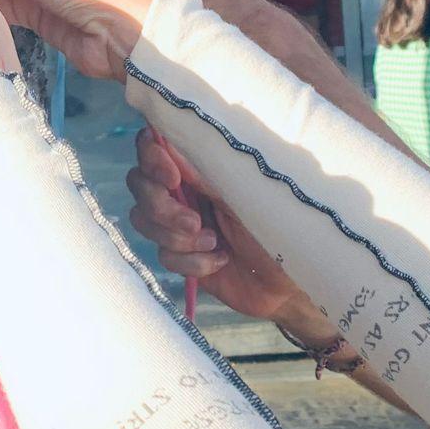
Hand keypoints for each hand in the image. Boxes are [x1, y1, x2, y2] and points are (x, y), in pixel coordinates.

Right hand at [123, 126, 322, 326]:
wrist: (290, 283)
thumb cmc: (281, 228)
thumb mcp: (245, 194)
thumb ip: (206, 172)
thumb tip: (171, 145)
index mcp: (201, 166)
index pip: (154, 146)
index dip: (152, 159)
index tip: (172, 178)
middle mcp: (186, 190)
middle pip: (139, 184)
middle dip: (161, 207)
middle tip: (195, 222)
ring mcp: (180, 224)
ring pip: (144, 221)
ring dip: (178, 238)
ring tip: (215, 243)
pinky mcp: (182, 256)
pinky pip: (164, 255)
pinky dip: (192, 262)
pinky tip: (220, 262)